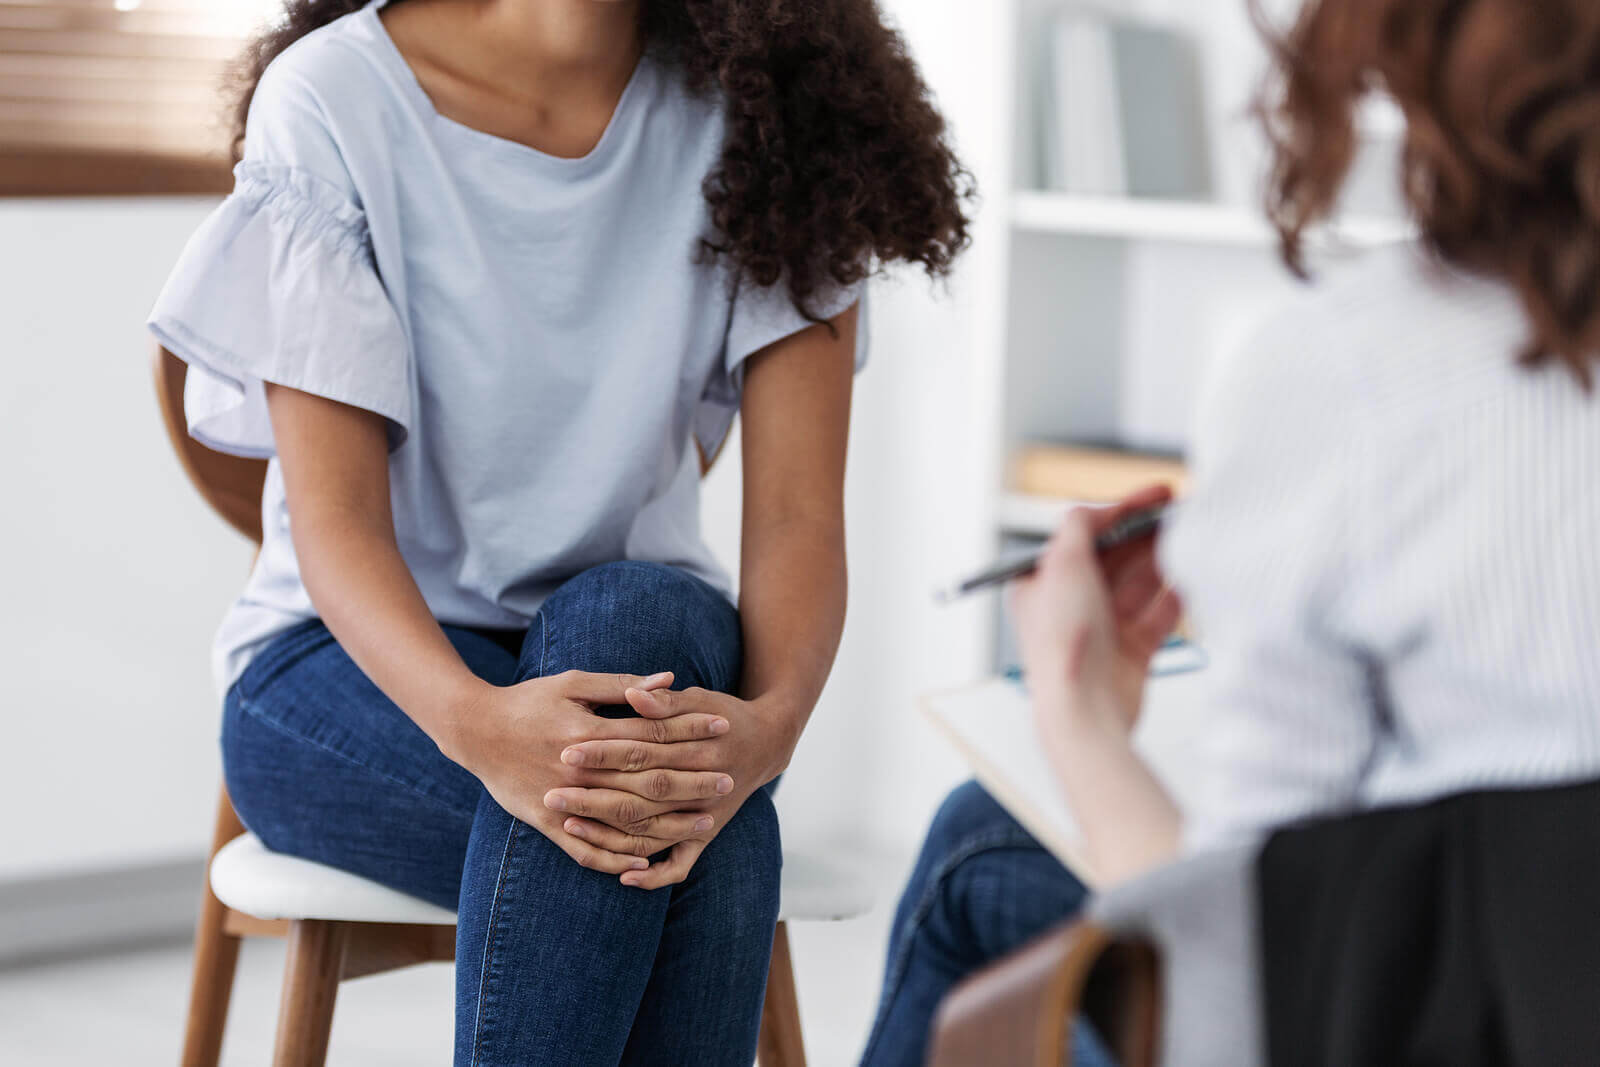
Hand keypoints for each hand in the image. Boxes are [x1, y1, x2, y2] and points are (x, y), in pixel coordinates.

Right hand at [445, 670, 734, 874]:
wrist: (473, 730)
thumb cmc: (527, 700)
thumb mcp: (572, 682)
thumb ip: (620, 685)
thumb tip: (668, 680)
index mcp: (590, 733)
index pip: (652, 734)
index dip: (690, 730)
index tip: (723, 727)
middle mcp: (581, 771)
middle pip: (647, 781)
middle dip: (691, 781)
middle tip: (729, 781)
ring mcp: (563, 801)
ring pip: (625, 820)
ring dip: (668, 824)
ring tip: (705, 824)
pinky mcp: (546, 823)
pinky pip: (585, 850)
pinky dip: (616, 858)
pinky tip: (646, 862)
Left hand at [544, 686, 793, 889]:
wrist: (767, 742)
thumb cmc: (723, 713)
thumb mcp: (699, 698)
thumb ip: (665, 701)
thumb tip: (634, 693)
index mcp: (698, 748)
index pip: (641, 752)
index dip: (603, 752)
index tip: (567, 750)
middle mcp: (702, 786)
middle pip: (640, 795)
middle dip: (594, 795)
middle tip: (553, 792)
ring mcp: (704, 816)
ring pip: (652, 832)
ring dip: (610, 834)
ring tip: (569, 825)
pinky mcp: (706, 835)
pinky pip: (680, 865)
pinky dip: (655, 875)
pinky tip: (624, 876)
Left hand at [1009, 486, 1182, 734]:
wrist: (1084, 707)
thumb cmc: (1064, 643)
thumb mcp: (1062, 564)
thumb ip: (1079, 527)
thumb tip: (1094, 510)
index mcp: (1043, 582)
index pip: (1085, 535)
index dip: (1121, 511)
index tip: (1155, 495)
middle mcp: (1070, 605)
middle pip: (1115, 557)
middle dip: (1147, 535)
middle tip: (1180, 514)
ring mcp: (1101, 629)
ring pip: (1139, 584)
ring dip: (1163, 562)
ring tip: (1189, 540)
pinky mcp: (1129, 652)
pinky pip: (1157, 617)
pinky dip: (1173, 600)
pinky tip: (1188, 582)